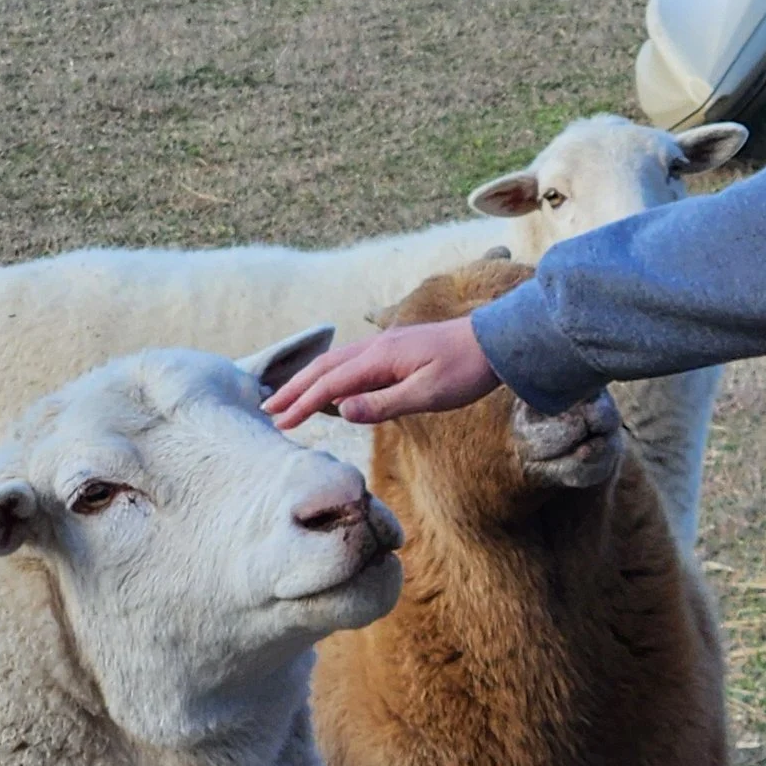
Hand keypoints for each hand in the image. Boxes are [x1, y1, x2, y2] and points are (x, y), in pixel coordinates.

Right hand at [265, 318, 496, 427]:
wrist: (496, 342)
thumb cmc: (466, 371)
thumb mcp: (427, 395)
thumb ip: (383, 404)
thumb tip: (341, 411)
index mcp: (380, 358)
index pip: (330, 384)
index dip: (303, 404)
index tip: (281, 423)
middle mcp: (376, 347)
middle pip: (324, 368)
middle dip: (294, 389)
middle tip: (268, 410)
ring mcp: (385, 345)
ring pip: (336, 362)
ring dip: (309, 381)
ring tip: (288, 398)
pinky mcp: (395, 348)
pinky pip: (352, 361)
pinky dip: (330, 374)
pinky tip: (330, 387)